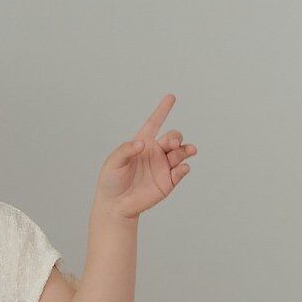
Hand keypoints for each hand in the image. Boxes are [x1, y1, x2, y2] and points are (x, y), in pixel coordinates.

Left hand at [97, 94, 196, 219]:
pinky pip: (180, 172)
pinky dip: (184, 168)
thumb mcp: (114, 162)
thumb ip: (126, 150)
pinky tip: (183, 167)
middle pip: (172, 138)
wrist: (115, 204)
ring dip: (186, 150)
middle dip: (176, 137)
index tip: (171, 97)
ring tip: (189, 150)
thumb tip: (142, 144)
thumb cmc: (111, 180)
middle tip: (172, 144)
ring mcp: (163, 167)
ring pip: (181, 153)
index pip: (154, 123)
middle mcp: (155, 153)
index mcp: (142, 143)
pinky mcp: (168, 182)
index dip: (162, 110)